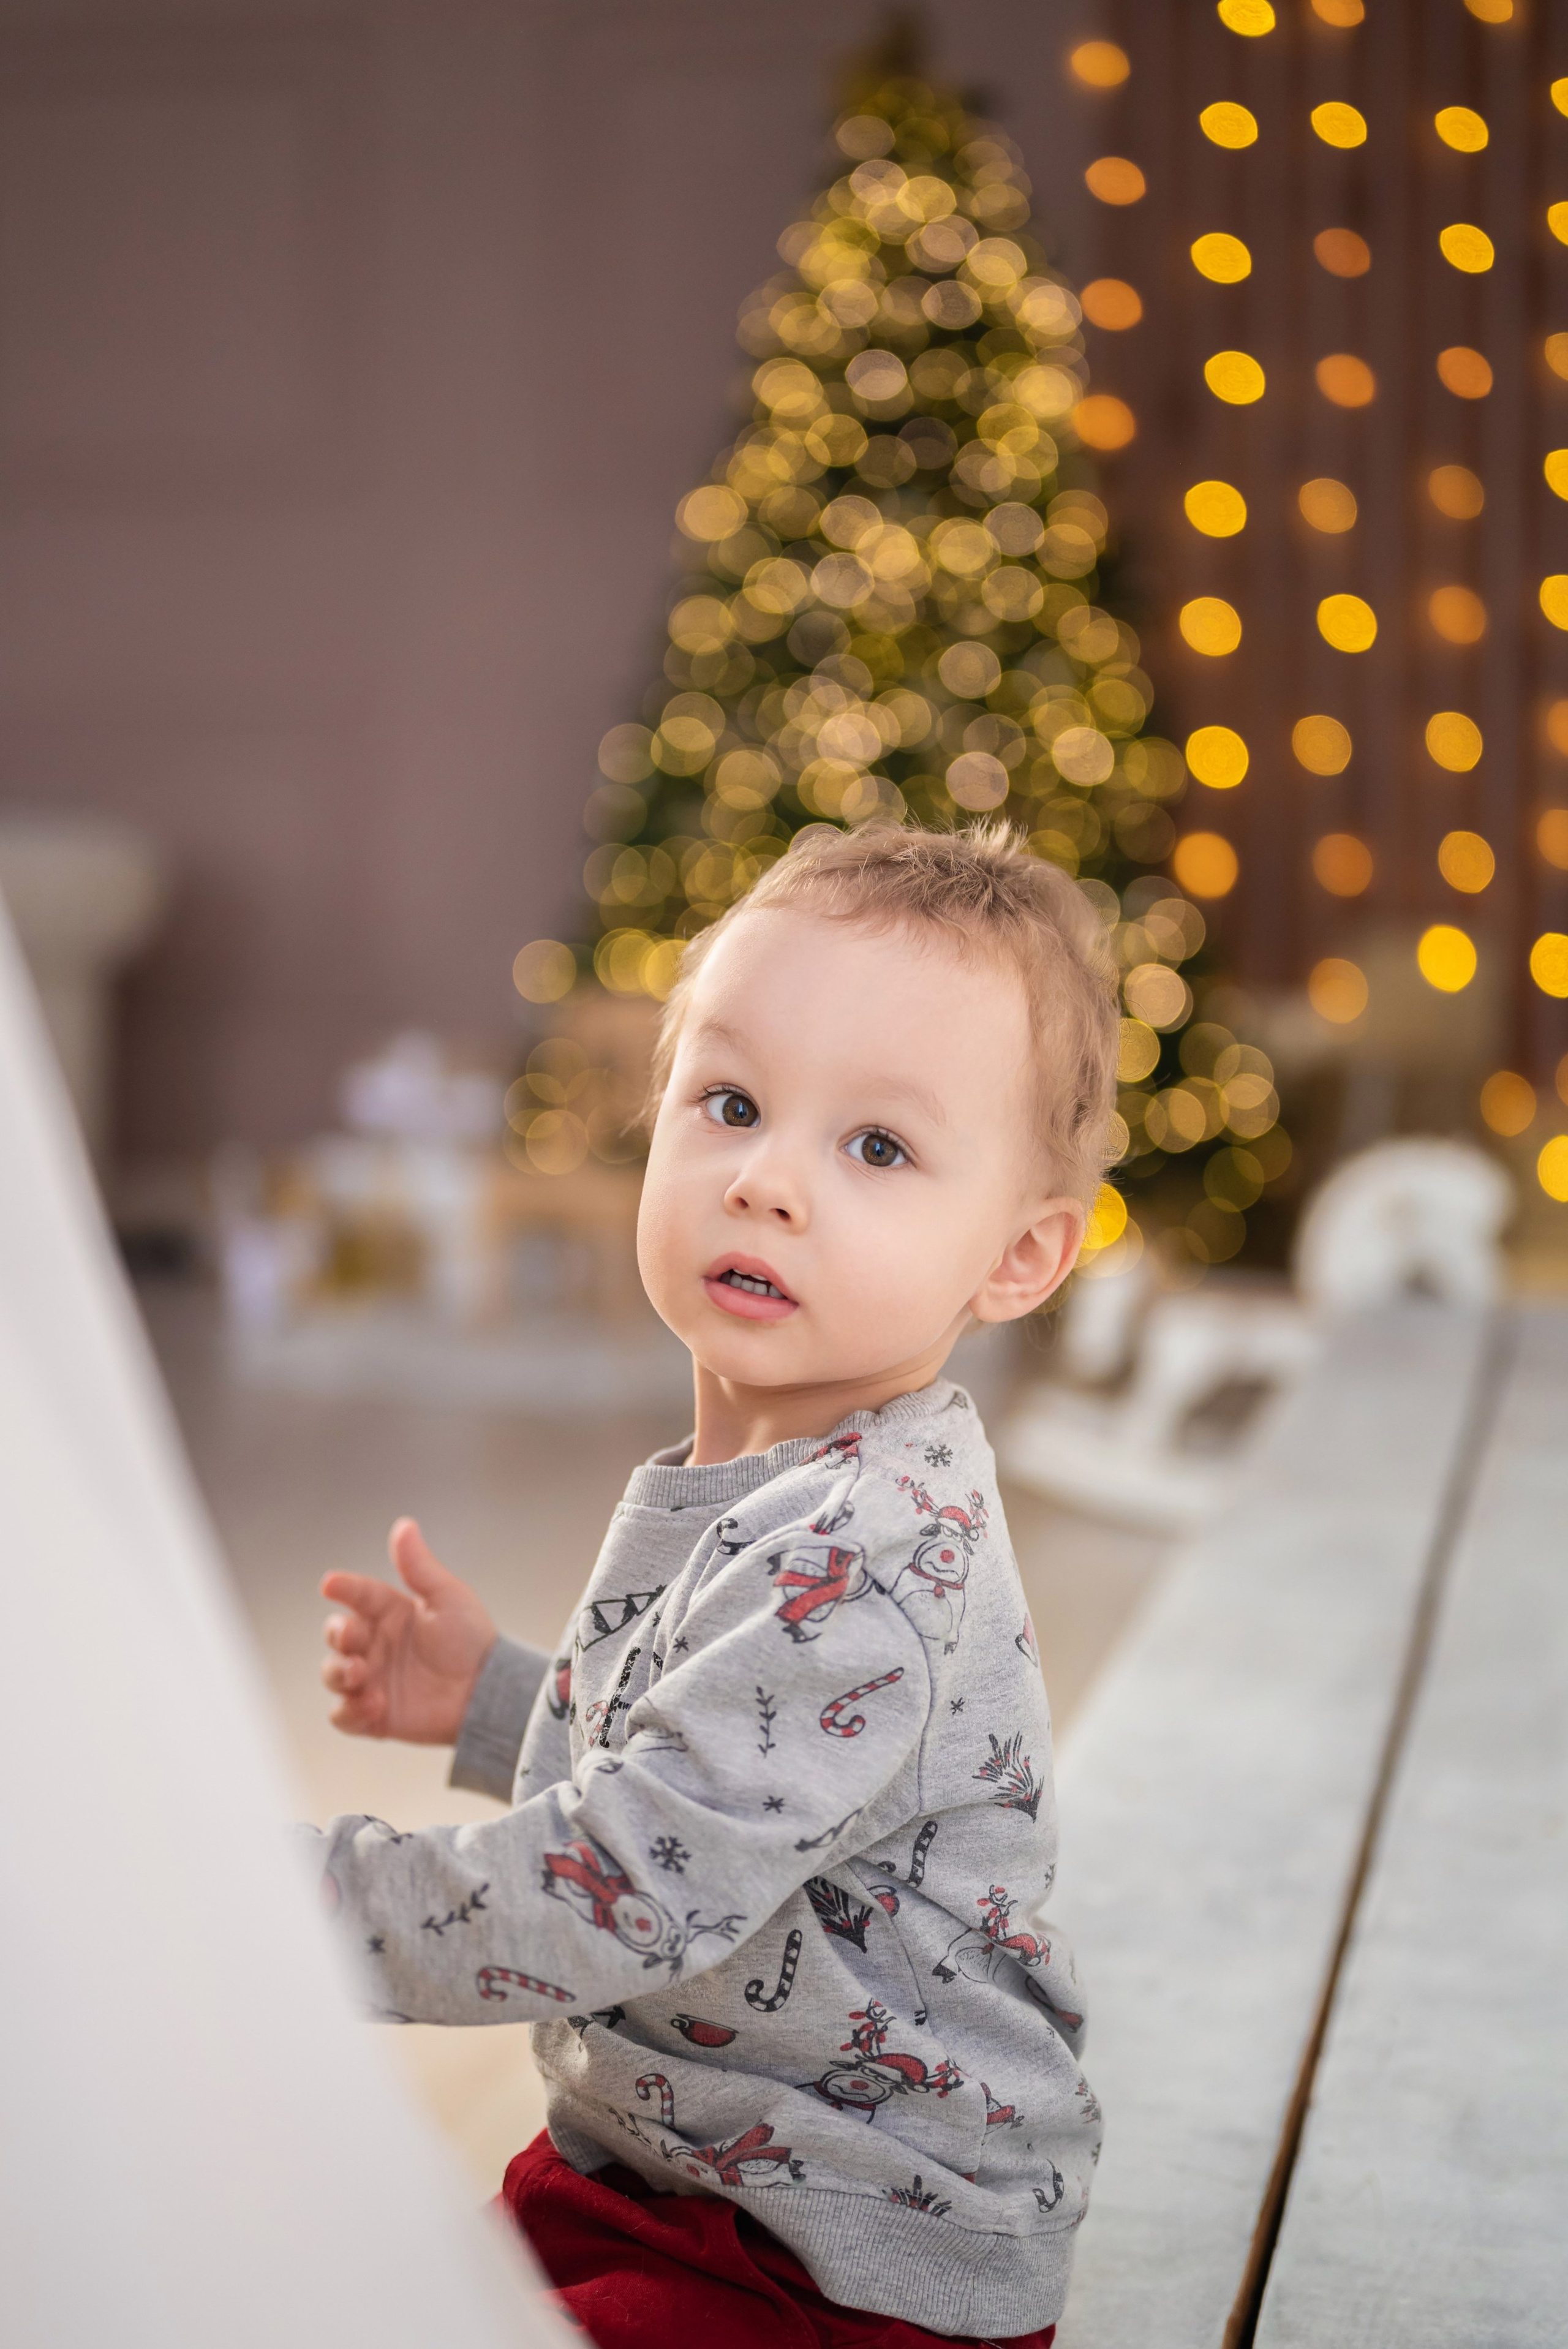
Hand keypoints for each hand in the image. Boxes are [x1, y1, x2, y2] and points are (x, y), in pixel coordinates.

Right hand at [320, 1518, 496, 1743]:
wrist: (488, 1692)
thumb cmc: (471, 1640)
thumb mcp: (448, 1598)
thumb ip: (419, 1567)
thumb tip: (404, 1525)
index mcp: (390, 1613)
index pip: (359, 1595)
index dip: (343, 1588)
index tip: (330, 1584)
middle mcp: (375, 1645)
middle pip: (336, 1635)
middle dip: (337, 1634)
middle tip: (353, 1639)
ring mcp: (372, 1680)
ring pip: (332, 1674)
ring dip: (338, 1673)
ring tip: (361, 1675)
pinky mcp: (374, 1716)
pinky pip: (343, 1716)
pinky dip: (349, 1712)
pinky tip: (373, 1706)